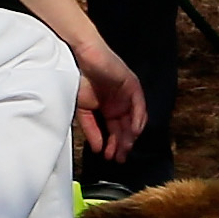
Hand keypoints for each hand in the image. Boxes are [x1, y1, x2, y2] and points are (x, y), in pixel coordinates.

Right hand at [72, 41, 146, 161]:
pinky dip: (138, 118)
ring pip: (134, 119)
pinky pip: (139, 105)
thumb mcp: (83, 111)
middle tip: (120, 158)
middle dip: (123, 144)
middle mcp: (120, 104)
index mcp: (108, 109)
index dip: (114, 146)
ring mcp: (127, 95)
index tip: (110, 158)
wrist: (79, 59)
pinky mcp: (132, 85)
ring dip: (130, 135)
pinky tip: (133, 131)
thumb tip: (98, 149)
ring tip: (125, 148)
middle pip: (126, 128)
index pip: (115, 131)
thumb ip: (92, 130)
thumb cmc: (78, 81)